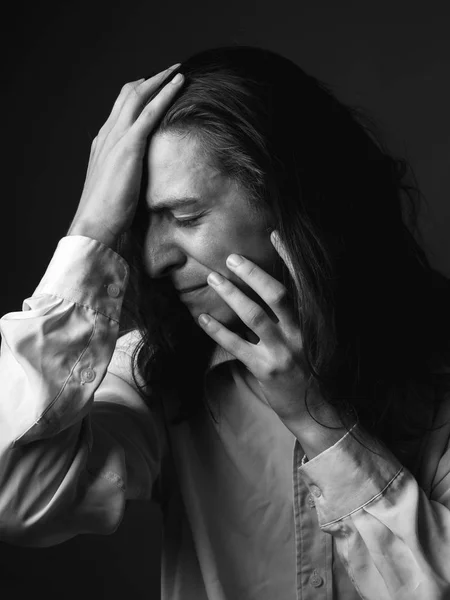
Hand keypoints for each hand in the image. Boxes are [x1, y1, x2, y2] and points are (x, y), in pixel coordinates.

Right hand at [68, 63, 183, 247]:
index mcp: (103, 146)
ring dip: (159, 80)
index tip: (153, 89)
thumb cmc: (107, 216)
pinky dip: (165, 93)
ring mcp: (117, 138)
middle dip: (148, 82)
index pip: (120, 111)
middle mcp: (107, 136)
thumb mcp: (118, 190)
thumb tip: (142, 186)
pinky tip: (179, 83)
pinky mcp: (129, 145)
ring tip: (177, 70)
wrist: (95, 224)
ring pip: (138, 97)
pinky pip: (150, 111)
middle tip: (169, 72)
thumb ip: (127, 179)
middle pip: (127, 97)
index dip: (137, 97)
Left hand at [198, 230, 317, 422]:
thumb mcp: (312, 341)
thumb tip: (268, 291)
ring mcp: (283, 353)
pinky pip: (236, 346)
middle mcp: (300, 335)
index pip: (301, 284)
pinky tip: (202, 318)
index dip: (289, 259)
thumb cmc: (312, 372)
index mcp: (313, 324)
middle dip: (253, 273)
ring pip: (254, 316)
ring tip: (213, 278)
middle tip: (231, 258)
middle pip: (276, 295)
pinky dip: (217, 330)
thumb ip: (295, 318)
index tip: (274, 235)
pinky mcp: (265, 370)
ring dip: (231, 295)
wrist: (318, 414)